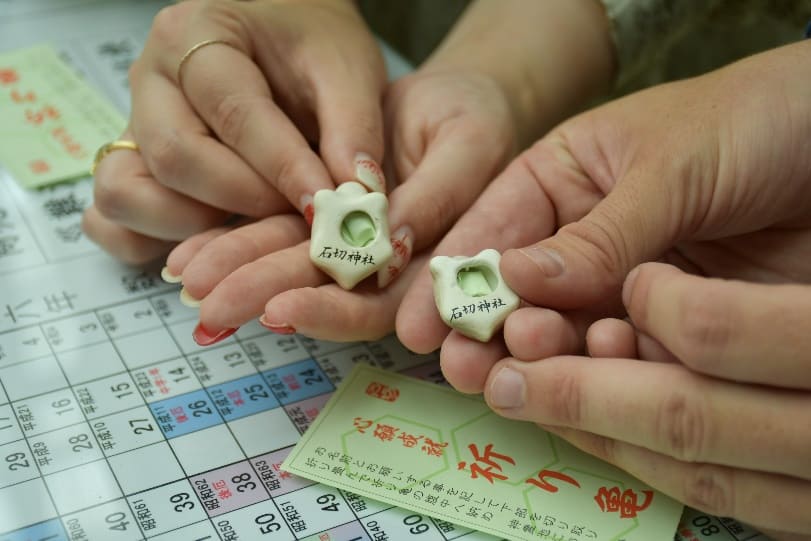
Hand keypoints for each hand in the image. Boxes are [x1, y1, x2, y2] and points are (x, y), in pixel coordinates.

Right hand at [83, 0, 386, 262]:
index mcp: (197, 36)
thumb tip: (358, 196)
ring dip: (190, 227)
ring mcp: (133, 126)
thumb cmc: (309, 40)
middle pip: (173, 158)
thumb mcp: (345, 67)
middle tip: (296, 214)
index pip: (232, 113)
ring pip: (126, 192)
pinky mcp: (130, 167)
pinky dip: (148, 242)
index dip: (281, 168)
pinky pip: (110, 219)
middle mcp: (152, 81)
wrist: (282, 29)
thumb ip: (354, 127)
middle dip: (242, 200)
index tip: (324, 205)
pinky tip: (207, 242)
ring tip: (251, 225)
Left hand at [169, 64, 516, 342]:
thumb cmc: (474, 120)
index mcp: (428, 266)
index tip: (283, 311)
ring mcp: (347, 246)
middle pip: (322, 291)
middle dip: (266, 295)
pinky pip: (272, 231)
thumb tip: (389, 248)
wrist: (449, 101)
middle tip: (211, 305)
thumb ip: (438, 199)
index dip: (334, 311)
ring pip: (289, 264)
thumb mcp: (470, 146)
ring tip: (189, 276)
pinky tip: (192, 251)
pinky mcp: (318, 220)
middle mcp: (382, 268)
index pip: (379, 303)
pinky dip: (232, 240)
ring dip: (237, 273)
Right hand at [395, 40, 810, 537]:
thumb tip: (513, 282)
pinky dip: (611, 367)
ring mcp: (627, 283)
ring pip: (568, 331)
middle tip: (465, 365)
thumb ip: (595, 233)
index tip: (418, 324)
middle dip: (489, 328)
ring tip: (532, 358)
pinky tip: (606, 363)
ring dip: (545, 352)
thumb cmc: (753, 122)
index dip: (452, 278)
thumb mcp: (667, 167)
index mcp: (563, 178)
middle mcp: (585, 236)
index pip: (492, 230)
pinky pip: (628, 354)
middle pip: (519, 293)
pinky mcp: (674, 322)